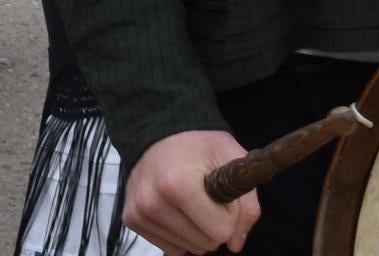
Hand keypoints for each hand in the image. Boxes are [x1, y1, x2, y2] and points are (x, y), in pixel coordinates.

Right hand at [124, 131, 260, 254]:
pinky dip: (179, 235)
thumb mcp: (232, 159)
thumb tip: (236, 244)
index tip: (220, 194)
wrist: (157, 133)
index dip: (229, 215)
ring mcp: (139, 212)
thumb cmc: (198, 146)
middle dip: (213, 224)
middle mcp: (153, 202)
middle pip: (206, 243)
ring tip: (189, 202)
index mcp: (178, 184)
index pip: (221, 231)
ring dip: (196, 231)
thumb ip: (247, 204)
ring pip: (189, 248)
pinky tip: (176, 210)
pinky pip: (170, 248)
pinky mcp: (131, 219)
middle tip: (205, 197)